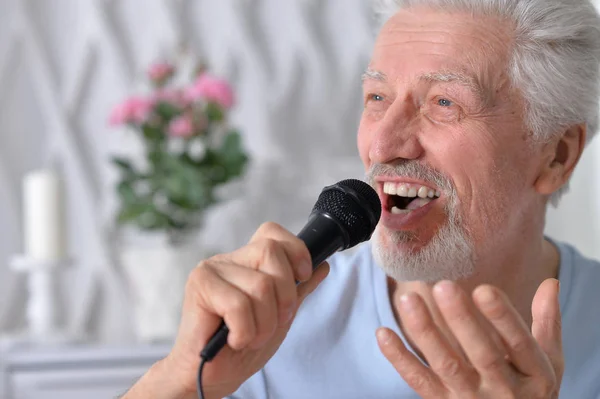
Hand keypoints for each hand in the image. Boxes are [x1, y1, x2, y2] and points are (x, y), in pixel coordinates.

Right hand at [144, 222, 328, 398]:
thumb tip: (322, 265)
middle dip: (284, 294)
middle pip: (271, 252)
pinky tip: (235, 340)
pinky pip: (239, 305)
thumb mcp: (279, 316)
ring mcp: (211, 270)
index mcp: (247, 262)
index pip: (272, 232)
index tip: (303, 276)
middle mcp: (228, 260)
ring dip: (264, 323)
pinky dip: (245, 331)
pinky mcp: (198, 286)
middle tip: (273, 321)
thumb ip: (298, 290)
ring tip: (251, 337)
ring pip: (261, 284)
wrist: (210, 375)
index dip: (294, 249)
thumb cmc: (241, 346)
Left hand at [377, 279, 562, 398]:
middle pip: (482, 354)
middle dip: (462, 320)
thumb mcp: (547, 363)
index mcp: (534, 375)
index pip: (520, 344)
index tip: (483, 289)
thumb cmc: (530, 391)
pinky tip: (383, 333)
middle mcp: (503, 390)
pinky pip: (419, 382)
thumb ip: (547, 323)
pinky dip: (399, 359)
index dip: (503, 317)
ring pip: (447, 366)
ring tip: (407, 300)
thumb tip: (549, 281)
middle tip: (443, 286)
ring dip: (425, 333)